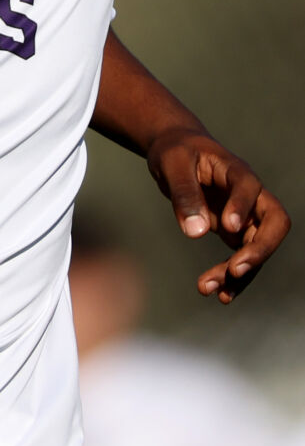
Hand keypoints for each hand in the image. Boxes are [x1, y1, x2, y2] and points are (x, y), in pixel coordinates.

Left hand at [146, 127, 290, 302]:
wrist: (175, 152)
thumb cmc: (175, 151)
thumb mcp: (172, 163)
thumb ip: (184, 193)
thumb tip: (195, 232)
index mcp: (236, 171)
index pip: (250, 189)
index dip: (243, 207)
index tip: (228, 227)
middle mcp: (250, 196)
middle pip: (273, 223)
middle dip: (259, 249)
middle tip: (235, 269)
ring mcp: (246, 216)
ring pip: (256, 248)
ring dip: (239, 271)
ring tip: (209, 288)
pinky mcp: (235, 233)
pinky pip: (241, 258)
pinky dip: (231, 276)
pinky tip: (218, 294)